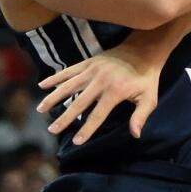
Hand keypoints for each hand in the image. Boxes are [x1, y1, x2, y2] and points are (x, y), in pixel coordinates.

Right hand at [36, 46, 161, 144]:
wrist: (144, 50)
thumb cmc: (147, 78)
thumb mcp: (149, 98)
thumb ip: (140, 116)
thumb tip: (135, 135)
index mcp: (115, 91)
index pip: (98, 115)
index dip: (87, 129)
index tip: (76, 142)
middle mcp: (101, 81)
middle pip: (79, 103)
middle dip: (65, 118)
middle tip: (52, 130)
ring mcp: (92, 70)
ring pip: (68, 86)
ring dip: (53, 98)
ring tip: (40, 110)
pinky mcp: (88, 62)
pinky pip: (68, 71)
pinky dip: (55, 78)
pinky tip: (42, 85)